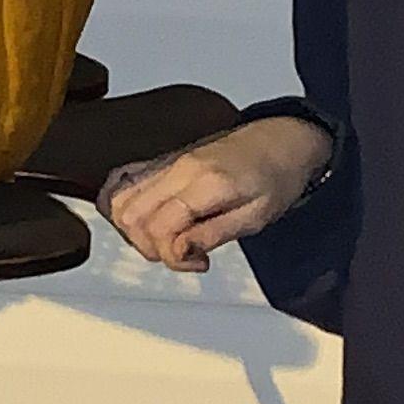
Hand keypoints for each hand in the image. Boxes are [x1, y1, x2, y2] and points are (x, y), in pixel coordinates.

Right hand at [99, 114, 334, 275]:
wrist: (283, 140)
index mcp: (205, 182)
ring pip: (120, 201)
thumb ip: (213, 234)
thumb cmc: (276, 176)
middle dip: (151, 248)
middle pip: (131, 216)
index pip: (161, 226)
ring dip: (137, 232)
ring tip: (171, 241)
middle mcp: (178, 169)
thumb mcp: (256, 216)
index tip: (198, 263)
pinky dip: (128, 209)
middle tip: (186, 255)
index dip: (172, 257)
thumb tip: (178, 253)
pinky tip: (153, 222)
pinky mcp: (164, 162)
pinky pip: (125, 183)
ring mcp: (167, 162)